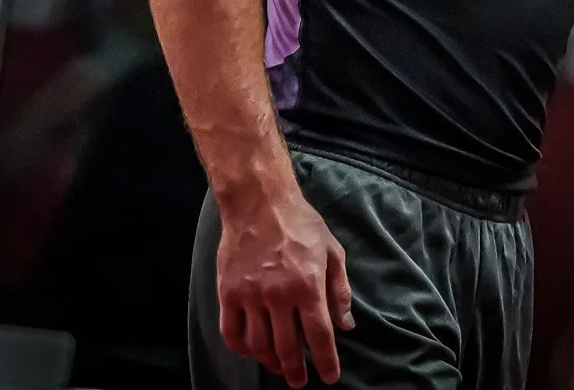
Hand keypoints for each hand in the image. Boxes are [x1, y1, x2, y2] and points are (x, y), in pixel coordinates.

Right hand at [217, 184, 354, 385]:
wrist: (259, 202)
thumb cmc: (300, 224)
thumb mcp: (332, 251)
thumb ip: (339, 290)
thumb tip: (346, 325)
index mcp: (308, 285)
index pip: (319, 335)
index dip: (325, 361)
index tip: (329, 378)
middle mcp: (278, 295)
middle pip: (287, 348)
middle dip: (296, 371)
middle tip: (300, 381)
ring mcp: (250, 295)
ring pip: (259, 345)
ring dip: (270, 362)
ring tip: (280, 368)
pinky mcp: (228, 293)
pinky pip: (232, 332)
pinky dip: (242, 349)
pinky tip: (252, 352)